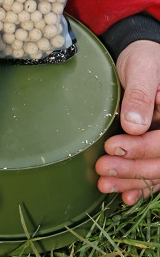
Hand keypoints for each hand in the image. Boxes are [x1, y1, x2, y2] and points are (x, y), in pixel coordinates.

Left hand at [95, 39, 159, 204]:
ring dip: (132, 182)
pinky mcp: (156, 150)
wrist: (139, 58)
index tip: (112, 146)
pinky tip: (125, 198)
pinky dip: (140, 188)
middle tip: (102, 168)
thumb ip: (140, 95)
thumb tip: (134, 125)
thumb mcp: (142, 69)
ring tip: (104, 184)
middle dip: (133, 168)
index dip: (142, 147)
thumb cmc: (143, 59)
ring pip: (157, 171)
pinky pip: (154, 175)